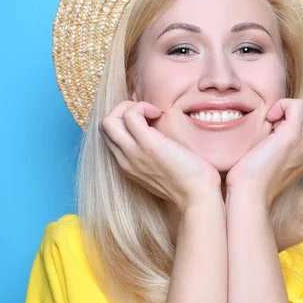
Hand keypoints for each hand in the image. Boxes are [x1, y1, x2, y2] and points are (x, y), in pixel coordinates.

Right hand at [99, 101, 220, 211]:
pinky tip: (158, 114)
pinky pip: (130, 115)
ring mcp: (133, 152)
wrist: (197, 196)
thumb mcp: (162, 170)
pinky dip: (142, 107)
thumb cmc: (189, 183)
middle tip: (146, 113)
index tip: (146, 121)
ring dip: (129, 107)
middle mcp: (125, 159)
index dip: (123, 121)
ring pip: (108, 120)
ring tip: (151, 113)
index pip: (110, 137)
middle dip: (121, 111)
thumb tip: (158, 135)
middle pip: (104, 127)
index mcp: (127, 166)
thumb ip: (152, 157)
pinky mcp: (147, 144)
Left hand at [225, 98, 302, 208]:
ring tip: (271, 125)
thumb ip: (284, 144)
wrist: (251, 194)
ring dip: (286, 108)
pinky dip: (281, 106)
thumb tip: (277, 124)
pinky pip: (296, 105)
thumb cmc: (255, 179)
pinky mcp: (293, 136)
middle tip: (272, 125)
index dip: (291, 118)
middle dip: (291, 110)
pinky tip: (268, 120)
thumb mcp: (276, 159)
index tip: (273, 130)